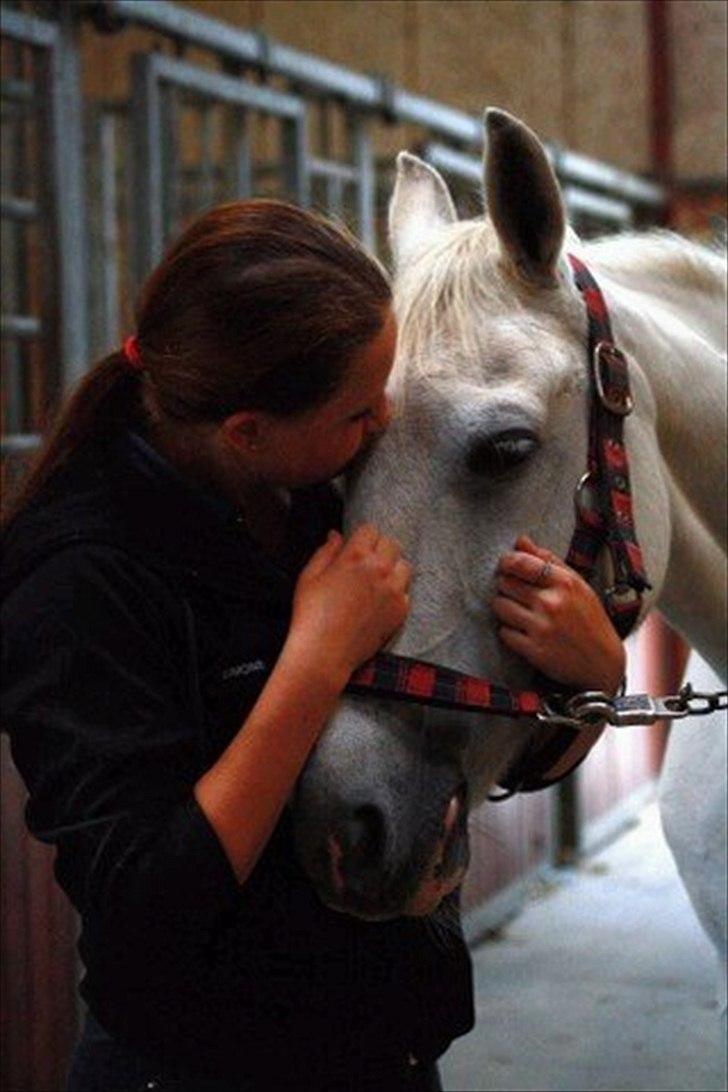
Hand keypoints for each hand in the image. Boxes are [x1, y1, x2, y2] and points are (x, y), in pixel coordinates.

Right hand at [288, 524, 410, 682]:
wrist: (324, 652)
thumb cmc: (311, 615)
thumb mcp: (309, 576)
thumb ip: (325, 551)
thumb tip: (336, 535)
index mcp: (355, 556)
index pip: (370, 530)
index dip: (361, 537)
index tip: (356, 547)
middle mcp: (380, 569)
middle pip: (391, 544)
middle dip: (378, 549)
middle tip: (365, 564)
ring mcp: (393, 590)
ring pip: (403, 565)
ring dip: (392, 568)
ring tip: (376, 580)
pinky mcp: (400, 610)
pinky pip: (405, 591)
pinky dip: (395, 592)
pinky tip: (378, 602)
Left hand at [492, 534, 625, 693]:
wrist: (602, 663)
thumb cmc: (589, 619)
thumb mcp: (577, 585)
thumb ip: (548, 561)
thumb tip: (521, 540)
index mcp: (565, 583)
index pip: (522, 563)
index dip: (507, 562)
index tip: (505, 565)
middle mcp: (552, 603)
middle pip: (506, 583)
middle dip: (506, 586)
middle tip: (517, 594)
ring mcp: (542, 628)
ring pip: (500, 606)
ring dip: (504, 608)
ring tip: (519, 612)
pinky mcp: (533, 650)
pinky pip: (504, 632)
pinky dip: (509, 631)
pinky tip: (523, 632)